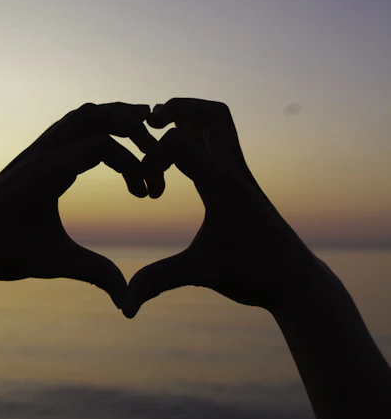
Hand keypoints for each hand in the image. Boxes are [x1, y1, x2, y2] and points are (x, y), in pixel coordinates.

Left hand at [0, 102, 156, 308]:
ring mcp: (34, 150)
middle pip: (93, 115)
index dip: (133, 165)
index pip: (102, 144)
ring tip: (142, 124)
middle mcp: (40, 152)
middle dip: (129, 124)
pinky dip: (95, 126)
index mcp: (47, 171)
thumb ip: (95, 274)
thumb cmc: (3, 253)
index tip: (145, 195)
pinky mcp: (32, 156)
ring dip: (112, 117)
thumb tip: (127, 301)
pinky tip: (109, 144)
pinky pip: (67, 127)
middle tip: (157, 141)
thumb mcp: (53, 263)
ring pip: (79, 115)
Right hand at [123, 98, 317, 316]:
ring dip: (188, 120)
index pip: (179, 140)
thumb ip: (157, 282)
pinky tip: (177, 164)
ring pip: (219, 124)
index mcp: (222, 183)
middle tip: (150, 124)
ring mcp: (241, 175)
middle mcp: (234, 170)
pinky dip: (195, 139)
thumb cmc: (253, 275)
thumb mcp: (199, 274)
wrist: (296, 281)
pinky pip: (219, 144)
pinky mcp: (242, 184)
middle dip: (177, 110)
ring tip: (159, 135)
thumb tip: (123, 308)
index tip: (147, 193)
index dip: (151, 158)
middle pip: (212, 113)